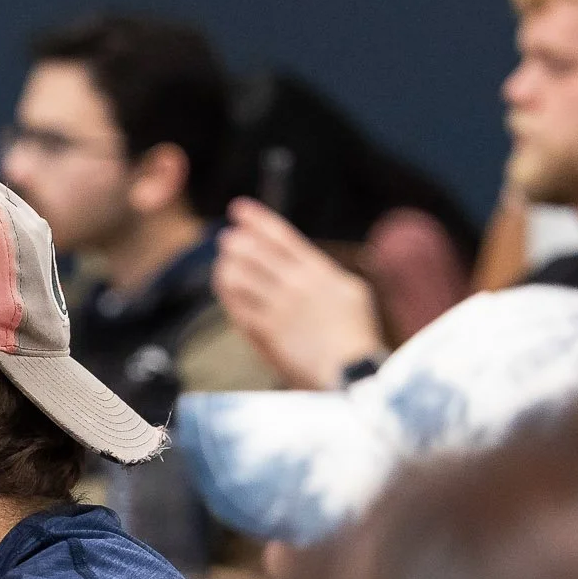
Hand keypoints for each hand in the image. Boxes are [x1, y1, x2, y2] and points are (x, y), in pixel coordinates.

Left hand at [213, 197, 385, 389]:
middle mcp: (299, 284)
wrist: (353, 370)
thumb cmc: (355, 337)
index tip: (239, 208)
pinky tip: (223, 289)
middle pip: (258, 254)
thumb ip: (324, 277)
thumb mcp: (351, 295)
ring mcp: (281, 307)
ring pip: (243, 277)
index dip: (258, 221)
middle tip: (225, 238)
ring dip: (228, 267)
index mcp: (321, 272)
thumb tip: (305, 265)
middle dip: (238, 242)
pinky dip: (228, 295)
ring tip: (222, 264)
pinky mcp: (269, 330)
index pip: (283, 237)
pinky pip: (239, 307)